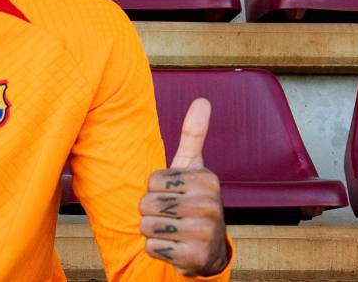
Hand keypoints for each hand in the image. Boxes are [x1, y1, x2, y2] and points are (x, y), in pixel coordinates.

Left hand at [140, 98, 227, 276]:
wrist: (208, 247)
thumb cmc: (191, 199)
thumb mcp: (192, 167)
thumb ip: (194, 134)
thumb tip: (202, 99)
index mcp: (207, 180)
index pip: (153, 180)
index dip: (155, 189)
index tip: (174, 193)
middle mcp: (210, 206)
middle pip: (147, 203)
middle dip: (150, 211)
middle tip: (171, 215)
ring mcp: (205, 234)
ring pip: (147, 226)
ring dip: (152, 230)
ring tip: (172, 230)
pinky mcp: (195, 259)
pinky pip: (152, 247)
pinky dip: (156, 249)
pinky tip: (174, 247)